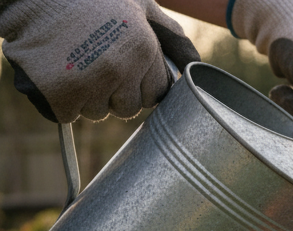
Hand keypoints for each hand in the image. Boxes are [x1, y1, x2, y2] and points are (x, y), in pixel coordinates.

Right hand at [0, 0, 198, 122]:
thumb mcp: (141, 6)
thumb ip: (172, 37)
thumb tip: (195, 66)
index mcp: (143, 50)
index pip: (155, 95)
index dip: (138, 83)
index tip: (121, 67)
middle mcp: (120, 70)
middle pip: (127, 108)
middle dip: (113, 92)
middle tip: (94, 62)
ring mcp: (89, 83)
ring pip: (97, 113)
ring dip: (85, 96)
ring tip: (73, 62)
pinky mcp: (58, 94)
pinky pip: (67, 116)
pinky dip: (58, 101)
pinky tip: (54, 73)